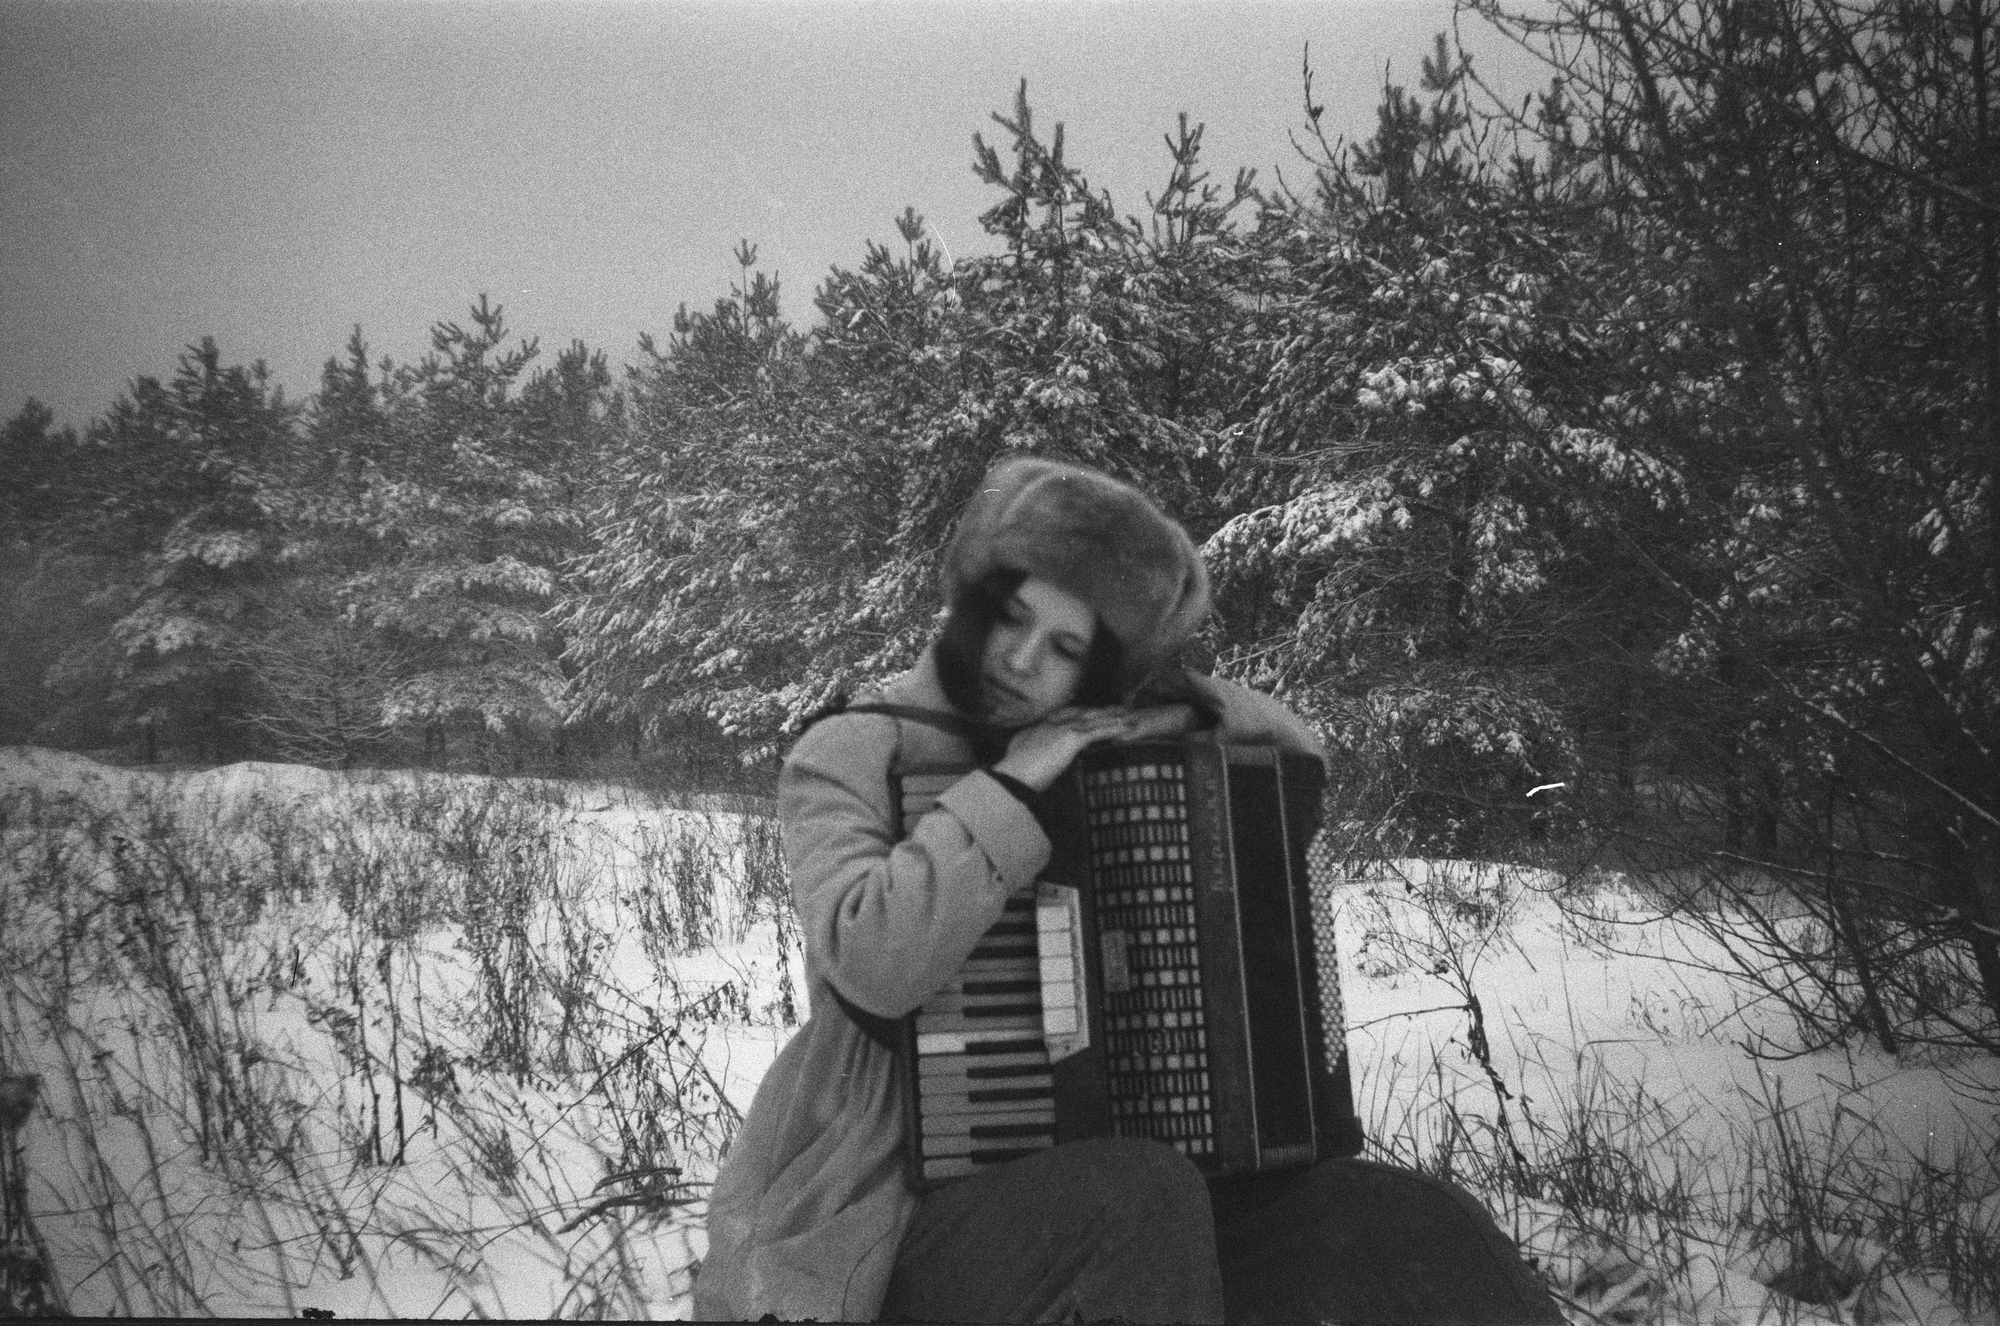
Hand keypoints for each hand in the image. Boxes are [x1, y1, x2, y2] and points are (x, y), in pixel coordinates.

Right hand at [991, 703, 1198, 790]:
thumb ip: (1029, 753)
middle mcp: (1052, 724)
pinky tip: (1125, 727)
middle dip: (1100, 710)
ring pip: (1092, 719)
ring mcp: (1061, 730)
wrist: (1012, 776)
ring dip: (1112, 716)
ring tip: (1128, 713)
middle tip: (1117, 707)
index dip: (1081, 712)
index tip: (1092, 711)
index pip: (1065, 715)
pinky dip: (1112, 728)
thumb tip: (1035, 758)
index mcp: (1040, 728)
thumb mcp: (1019, 759)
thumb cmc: (1013, 773)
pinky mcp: (1070, 739)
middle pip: (1082, 712)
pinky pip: (1097, 731)